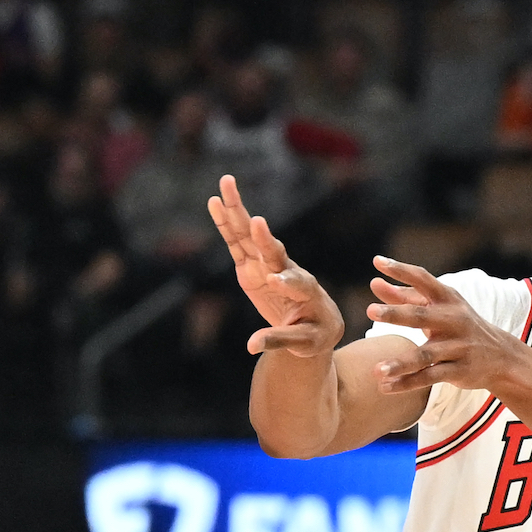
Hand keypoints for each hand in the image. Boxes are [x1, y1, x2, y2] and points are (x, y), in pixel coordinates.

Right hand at [208, 174, 343, 356]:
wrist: (316, 322)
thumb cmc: (314, 333)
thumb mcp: (303, 342)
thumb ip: (279, 340)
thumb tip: (252, 346)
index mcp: (305, 290)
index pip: (295, 282)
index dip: (286, 280)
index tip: (276, 280)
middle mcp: (286, 270)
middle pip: (272, 249)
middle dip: (263, 236)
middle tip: (257, 220)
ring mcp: (267, 264)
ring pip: (251, 237)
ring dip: (239, 212)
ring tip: (227, 185)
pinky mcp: (251, 266)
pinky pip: (237, 242)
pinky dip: (226, 223)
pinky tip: (215, 202)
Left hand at [367, 255, 524, 392]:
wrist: (502, 356)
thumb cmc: (459, 326)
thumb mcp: (439, 308)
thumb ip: (405, 296)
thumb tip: (374, 283)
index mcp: (448, 299)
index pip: (423, 279)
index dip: (402, 270)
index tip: (379, 262)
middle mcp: (454, 320)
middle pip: (422, 315)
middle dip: (396, 313)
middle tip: (370, 311)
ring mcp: (458, 346)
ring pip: (425, 355)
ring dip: (400, 363)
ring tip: (376, 370)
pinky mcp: (459, 370)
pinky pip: (429, 377)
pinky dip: (407, 383)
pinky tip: (384, 387)